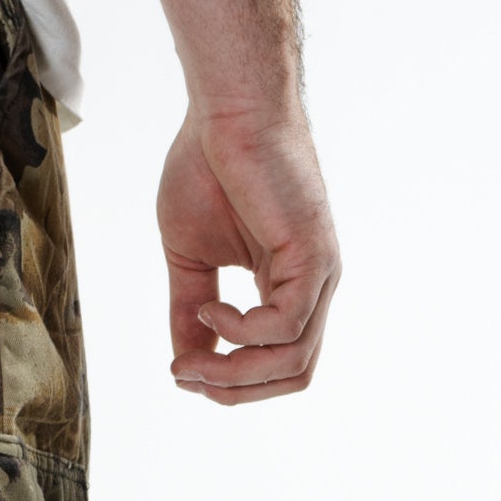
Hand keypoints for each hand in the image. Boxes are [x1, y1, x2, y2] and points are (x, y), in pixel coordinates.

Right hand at [158, 105, 339, 402]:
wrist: (226, 111)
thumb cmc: (208, 168)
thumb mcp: (189, 260)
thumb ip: (190, 315)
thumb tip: (186, 366)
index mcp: (290, 286)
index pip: (278, 364)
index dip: (230, 383)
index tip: (180, 370)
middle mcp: (314, 285)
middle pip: (293, 375)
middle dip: (233, 389)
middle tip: (185, 373)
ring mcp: (320, 272)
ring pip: (292, 362)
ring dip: (233, 371)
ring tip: (191, 353)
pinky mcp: (314, 255)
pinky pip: (286, 326)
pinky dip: (242, 330)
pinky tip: (212, 305)